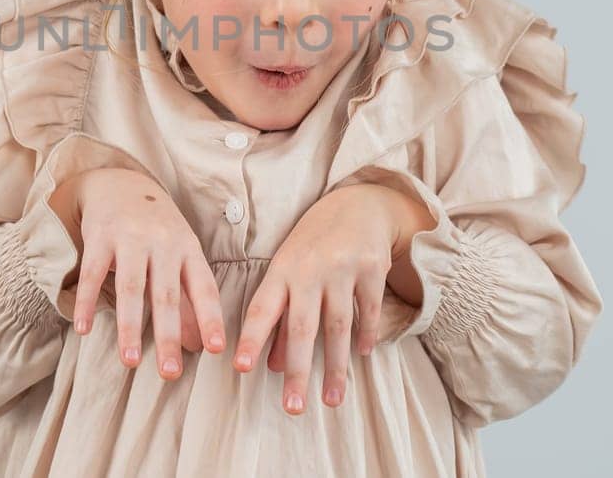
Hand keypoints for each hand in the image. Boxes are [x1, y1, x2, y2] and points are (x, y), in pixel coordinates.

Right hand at [49, 167, 227, 379]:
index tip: (216, 349)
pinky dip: (89, 303)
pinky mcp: (100, 237)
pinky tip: (84, 330)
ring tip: (130, 362)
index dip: (210, 318)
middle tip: (170, 373)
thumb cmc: (158, 229)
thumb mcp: (179, 255)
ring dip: (130, 327)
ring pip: (132, 288)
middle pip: (167, 295)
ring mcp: (131, 238)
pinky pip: (94, 274)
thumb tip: (200, 346)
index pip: (204, 288)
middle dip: (168, 336)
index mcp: (188, 249)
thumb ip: (189, 299)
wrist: (121, 183)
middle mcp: (163, 243)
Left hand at [231, 180, 433, 414]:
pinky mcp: (371, 268)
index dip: (252, 339)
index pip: (262, 309)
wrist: (357, 204)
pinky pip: (367, 310)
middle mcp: (310, 270)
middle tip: (292, 407)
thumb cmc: (314, 244)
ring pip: (337, 326)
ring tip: (330, 399)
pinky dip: (365, 335)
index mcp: (282, 270)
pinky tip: (361, 357)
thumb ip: (280, 316)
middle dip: (296, 370)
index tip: (241, 368)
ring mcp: (342, 268)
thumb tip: (272, 364)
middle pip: (301, 327)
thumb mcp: (290, 270)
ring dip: (334, 367)